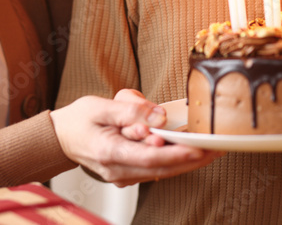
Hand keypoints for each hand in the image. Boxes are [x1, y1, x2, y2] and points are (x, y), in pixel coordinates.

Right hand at [50, 90, 222, 185]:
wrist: (61, 137)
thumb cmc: (80, 119)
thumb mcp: (101, 106)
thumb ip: (131, 110)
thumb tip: (158, 115)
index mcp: (110, 153)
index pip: (151, 157)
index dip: (178, 154)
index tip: (201, 148)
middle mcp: (118, 170)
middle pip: (163, 168)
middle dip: (194, 159)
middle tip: (220, 147)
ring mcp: (124, 176)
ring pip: (163, 171)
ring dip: (189, 161)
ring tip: (215, 148)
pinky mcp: (129, 174)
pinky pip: (157, 170)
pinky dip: (176, 161)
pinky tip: (194, 150)